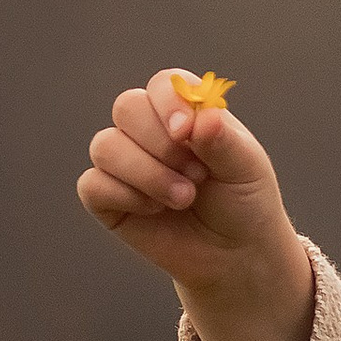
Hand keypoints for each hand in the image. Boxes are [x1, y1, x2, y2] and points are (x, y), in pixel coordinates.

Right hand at [76, 67, 316, 340]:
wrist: (236, 256)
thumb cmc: (243, 202)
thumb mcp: (247, 168)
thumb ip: (224, 140)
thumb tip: (201, 119)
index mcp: (184, 112)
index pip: (163, 85)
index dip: (169, 103)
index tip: (187, 133)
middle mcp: (149, 130)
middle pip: (126, 107)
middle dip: (160, 143)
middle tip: (196, 176)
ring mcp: (124, 162)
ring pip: (105, 146)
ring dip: (147, 174)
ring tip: (184, 198)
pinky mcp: (106, 198)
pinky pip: (92, 184)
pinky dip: (126, 197)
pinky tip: (154, 210)